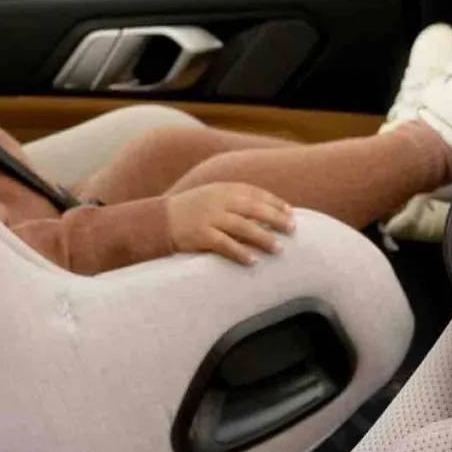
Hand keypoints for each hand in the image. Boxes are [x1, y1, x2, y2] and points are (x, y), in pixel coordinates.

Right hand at [166, 183, 293, 264]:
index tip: (290, 212)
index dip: (274, 202)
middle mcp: (218, 201)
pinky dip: (240, 253)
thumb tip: (264, 215)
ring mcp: (209, 217)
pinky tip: (253, 261)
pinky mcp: (200, 235)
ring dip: (263, 237)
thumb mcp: (212, 198)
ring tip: (279, 248)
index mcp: (223, 189)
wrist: (158, 220)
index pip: (255, 193)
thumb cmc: (190, 211)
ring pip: (243, 227)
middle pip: (254, 208)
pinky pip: (225, 245)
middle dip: (276, 218)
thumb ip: (234, 202)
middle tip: (293, 229)